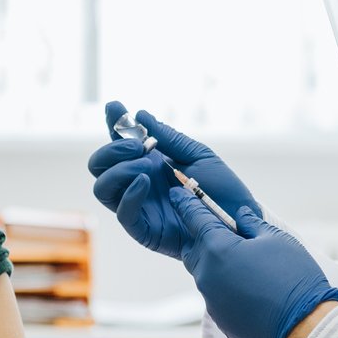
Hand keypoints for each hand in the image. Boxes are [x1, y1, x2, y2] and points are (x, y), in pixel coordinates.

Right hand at [87, 101, 260, 257]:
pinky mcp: (144, 230)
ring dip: (119, 170)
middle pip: (99, 166)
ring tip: (146, 166)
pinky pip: (123, 213)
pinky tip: (145, 181)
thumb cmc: (222, 190)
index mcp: (149, 162)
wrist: (238, 222)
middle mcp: (137, 183)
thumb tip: (141, 116)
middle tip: (137, 146)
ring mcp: (138, 206)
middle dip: (111, 150)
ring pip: (102, 188)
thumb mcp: (199, 156)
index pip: (120, 141)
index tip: (115, 107)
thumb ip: (170, 138)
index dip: (113, 123)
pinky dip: (129, 195)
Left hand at [169, 191, 337, 337]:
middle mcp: (207, 275)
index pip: (194, 218)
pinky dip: (227, 288)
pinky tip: (249, 289)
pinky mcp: (220, 319)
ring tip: (242, 263)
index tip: (177, 192)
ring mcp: (211, 300)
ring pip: (205, 274)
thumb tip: (240, 216)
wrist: (303, 327)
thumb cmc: (293, 278)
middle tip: (222, 233)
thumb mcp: (276, 240)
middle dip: (204, 238)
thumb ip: (252, 224)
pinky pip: (216, 296)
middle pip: (195, 249)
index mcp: (217, 249)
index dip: (186, 203)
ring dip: (217, 265)